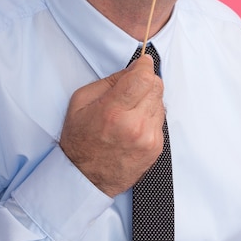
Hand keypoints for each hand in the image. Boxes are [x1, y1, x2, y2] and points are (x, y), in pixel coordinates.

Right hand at [59, 54, 164, 196]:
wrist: (85, 177)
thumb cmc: (80, 139)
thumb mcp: (81, 101)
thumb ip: (110, 81)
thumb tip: (134, 69)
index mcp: (113, 111)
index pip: (143, 77)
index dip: (144, 65)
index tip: (141, 63)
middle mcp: (134, 126)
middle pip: (156, 86)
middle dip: (146, 80)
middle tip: (133, 86)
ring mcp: (148, 139)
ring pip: (161, 101)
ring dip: (149, 99)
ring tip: (130, 109)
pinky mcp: (156, 148)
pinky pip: (161, 119)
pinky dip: (150, 115)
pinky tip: (134, 123)